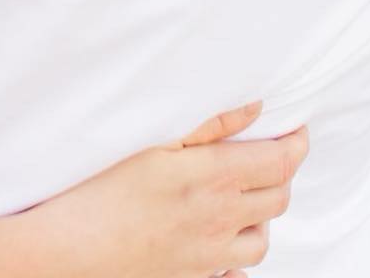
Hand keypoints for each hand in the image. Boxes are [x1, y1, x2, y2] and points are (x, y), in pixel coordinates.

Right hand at [17, 102, 306, 277]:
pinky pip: (238, 272)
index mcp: (214, 179)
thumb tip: (255, 108)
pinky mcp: (195, 277)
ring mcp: (211, 256)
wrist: (71, 250)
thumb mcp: (151, 142)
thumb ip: (208, 124)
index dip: (297, 144)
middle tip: (269, 152)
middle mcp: (222, 220)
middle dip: (282, 172)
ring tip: (245, 194)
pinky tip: (224, 243)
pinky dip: (241, 256)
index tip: (297, 129)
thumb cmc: (100, 188)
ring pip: (264, 239)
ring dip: (263, 215)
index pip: (280, 162)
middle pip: (279, 198)